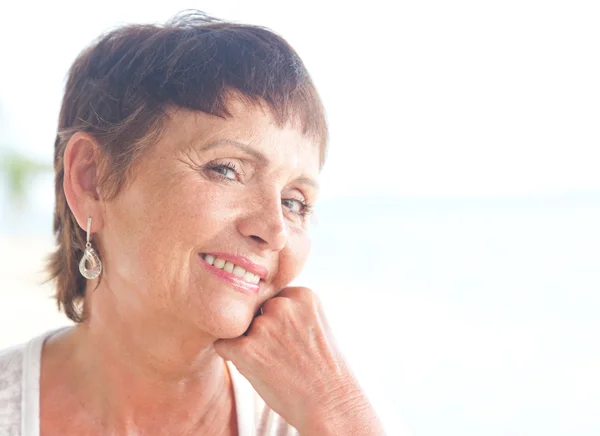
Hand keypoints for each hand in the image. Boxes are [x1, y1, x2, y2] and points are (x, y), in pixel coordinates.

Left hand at [214, 287, 384, 434]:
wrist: (331, 405)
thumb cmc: (323, 369)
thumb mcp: (316, 324)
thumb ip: (290, 310)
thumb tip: (253, 307)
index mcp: (302, 295)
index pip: (273, 298)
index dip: (278, 321)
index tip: (292, 339)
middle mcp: (282, 304)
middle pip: (256, 311)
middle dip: (263, 330)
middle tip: (282, 354)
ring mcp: (263, 326)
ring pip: (241, 329)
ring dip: (250, 344)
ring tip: (274, 364)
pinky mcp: (246, 349)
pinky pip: (223, 345)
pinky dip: (233, 357)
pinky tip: (256, 369)